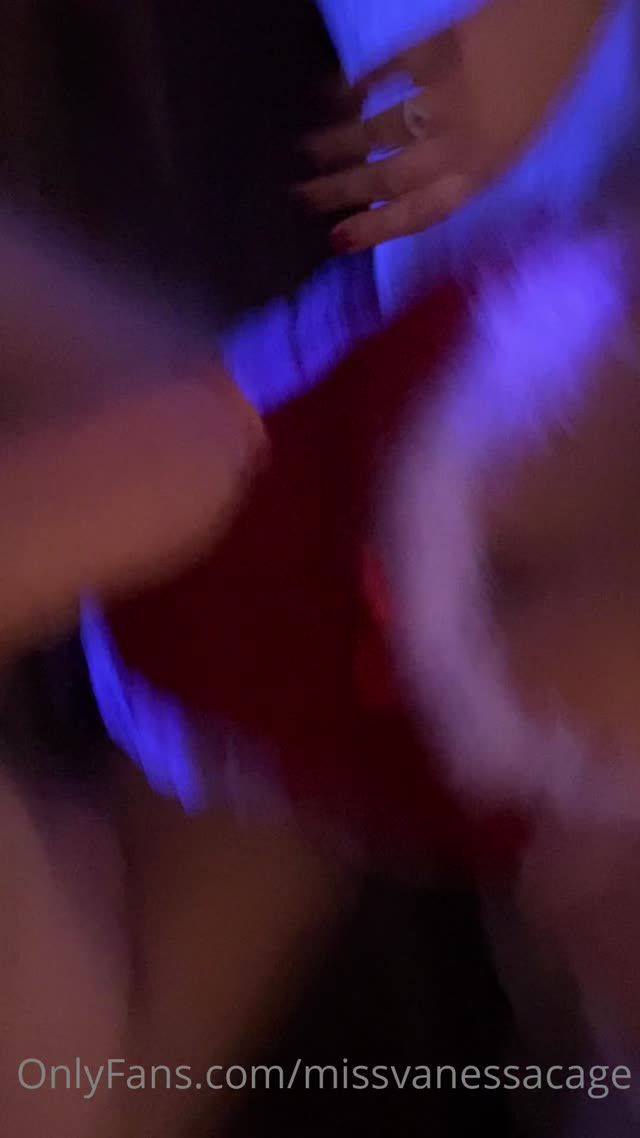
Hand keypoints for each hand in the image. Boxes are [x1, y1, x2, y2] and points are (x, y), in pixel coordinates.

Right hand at [297, 0, 606, 250]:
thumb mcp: (507, 147)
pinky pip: (387, 73)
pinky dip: (353, 85)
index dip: (376, 229)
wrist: (561, 20)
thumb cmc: (540, 88)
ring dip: (337, 143)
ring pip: (381, 130)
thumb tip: (401, 189)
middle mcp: (462, 142)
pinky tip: (327, 95)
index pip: (420, 212)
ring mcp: (447, 96)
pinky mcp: (437, 51)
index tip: (335, 240)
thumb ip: (460, 169)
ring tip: (303, 152)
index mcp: (482, 171)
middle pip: (390, 176)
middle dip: (340, 190)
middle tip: (299, 196)